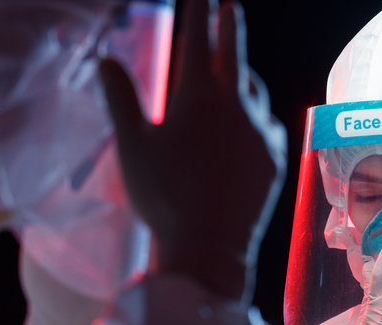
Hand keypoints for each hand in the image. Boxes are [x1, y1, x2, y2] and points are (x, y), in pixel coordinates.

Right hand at [99, 0, 285, 303]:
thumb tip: (106, 58)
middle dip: (229, 24)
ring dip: (241, 77)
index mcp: (198, 96)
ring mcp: (261, 131)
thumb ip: (121, 98)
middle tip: (229, 6)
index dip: (197, 12)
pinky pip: (267, 125)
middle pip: (234, 53)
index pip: (197, 40)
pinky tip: (249, 127)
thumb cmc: (164, 195)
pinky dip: (256, 117)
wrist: (210, 245)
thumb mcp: (133, 145)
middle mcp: (236, 105)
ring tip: (234, 76)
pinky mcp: (275, 157)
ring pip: (253, 91)